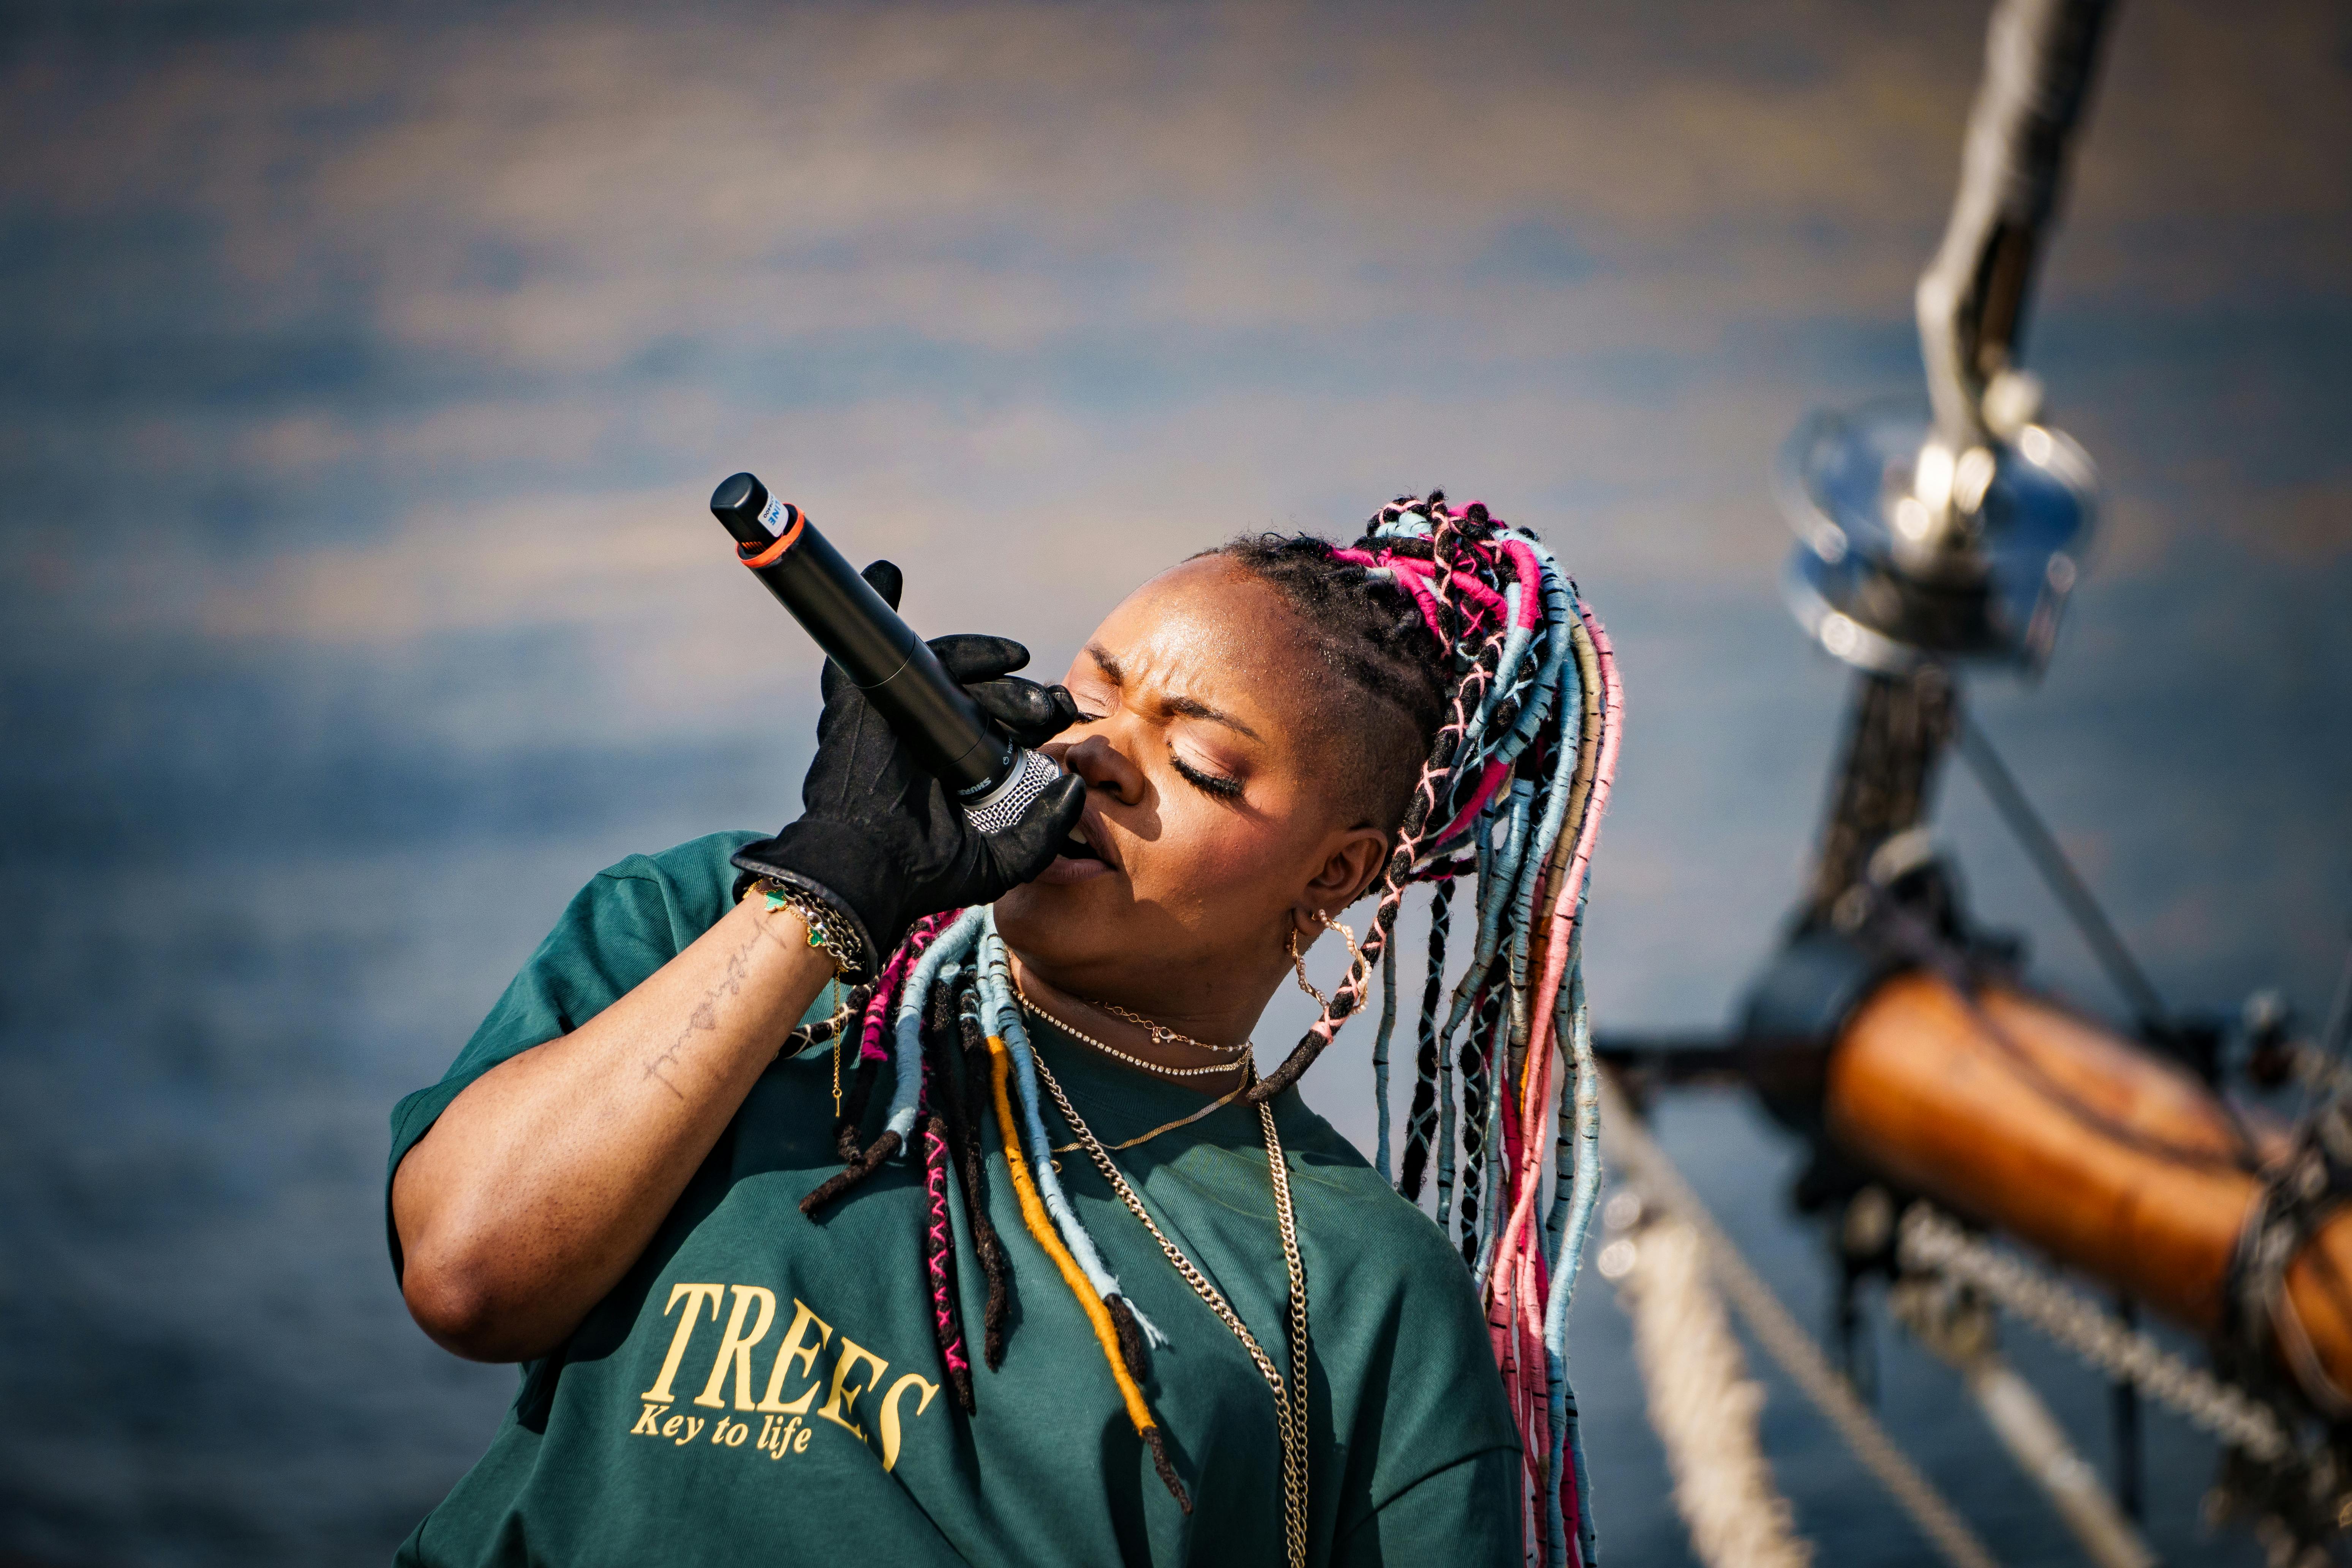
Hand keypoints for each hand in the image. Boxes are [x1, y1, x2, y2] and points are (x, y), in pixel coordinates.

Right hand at [730, 560, 1085, 977]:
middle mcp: (927, 731)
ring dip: (983, 656)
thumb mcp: (1004, 858)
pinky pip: (872, 641)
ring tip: (1015, 659)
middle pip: (980, 689)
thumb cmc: (926, 871)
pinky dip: (872, 599)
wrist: (869, 870)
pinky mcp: (860, 698)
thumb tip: (1077, 788)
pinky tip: (885, 574)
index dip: (1032, 709)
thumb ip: (1046, 831)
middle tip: (1052, 706)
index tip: (1062, 713)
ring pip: (944, 663)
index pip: (998, 720)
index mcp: (956, 763)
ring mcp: (894, 710)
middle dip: (1019, 691)